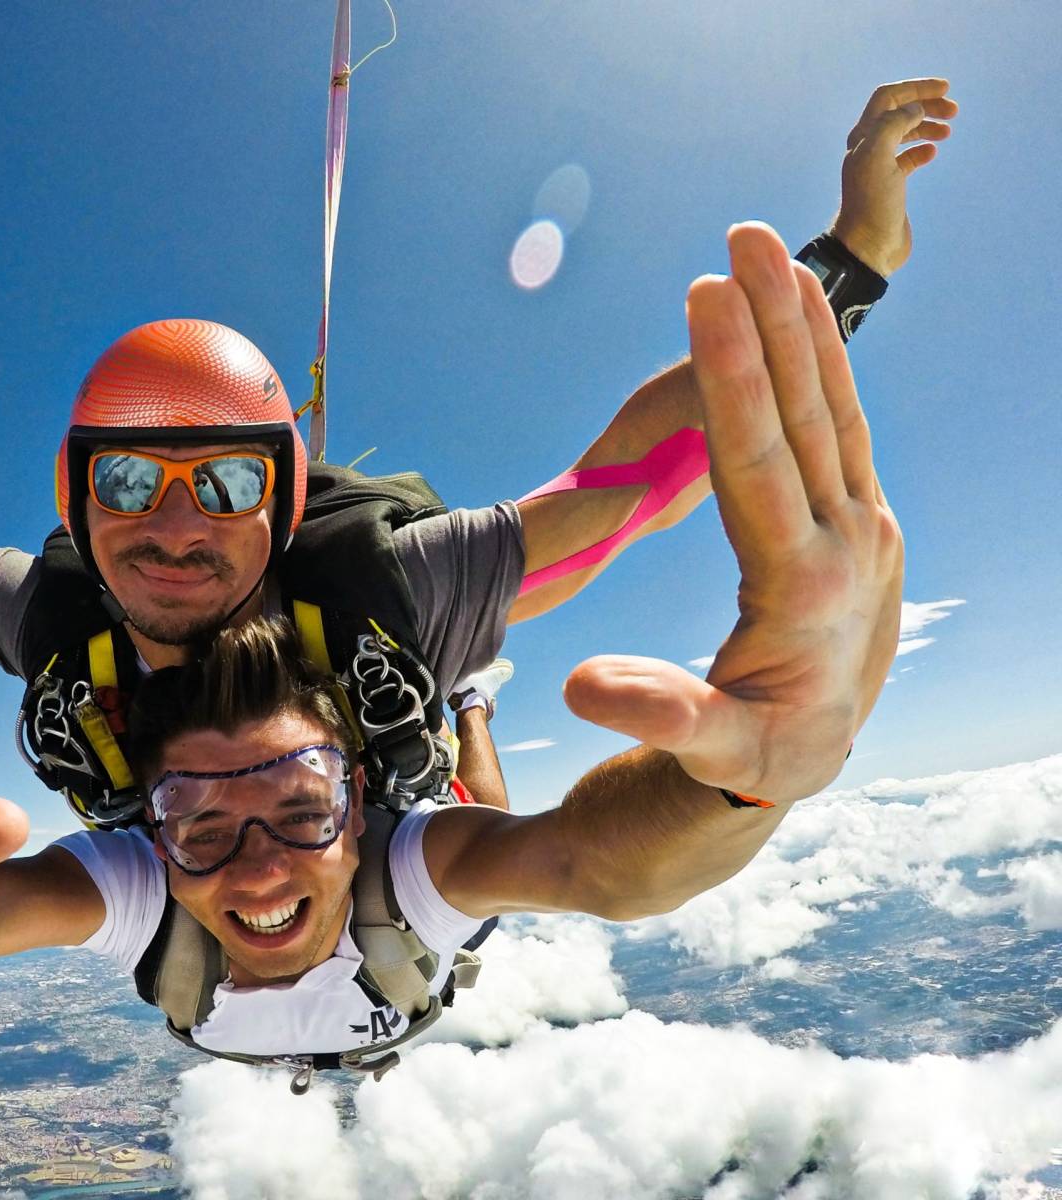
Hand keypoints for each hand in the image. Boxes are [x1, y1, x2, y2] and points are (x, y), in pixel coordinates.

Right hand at [562, 222, 903, 804]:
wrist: (818, 754)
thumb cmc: (748, 753)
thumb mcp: (709, 752)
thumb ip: (660, 717)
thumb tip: (584, 684)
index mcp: (806, 592)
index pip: (760, 468)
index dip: (733, 379)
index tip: (708, 298)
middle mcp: (850, 546)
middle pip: (805, 418)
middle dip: (771, 322)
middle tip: (743, 238)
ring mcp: (864, 526)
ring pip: (832, 410)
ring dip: (801, 328)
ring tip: (770, 252)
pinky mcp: (860, 518)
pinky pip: (839, 427)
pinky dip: (818, 366)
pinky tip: (798, 316)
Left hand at [831, 78, 958, 275]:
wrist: (868, 245)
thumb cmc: (872, 202)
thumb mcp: (878, 157)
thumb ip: (893, 125)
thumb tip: (914, 108)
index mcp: (863, 137)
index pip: (888, 98)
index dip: (915, 88)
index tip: (945, 89)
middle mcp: (868, 148)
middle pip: (899, 112)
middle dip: (926, 105)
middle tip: (953, 111)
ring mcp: (879, 166)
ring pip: (905, 133)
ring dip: (927, 126)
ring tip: (948, 131)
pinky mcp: (890, 184)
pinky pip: (907, 158)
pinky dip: (922, 150)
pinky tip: (933, 153)